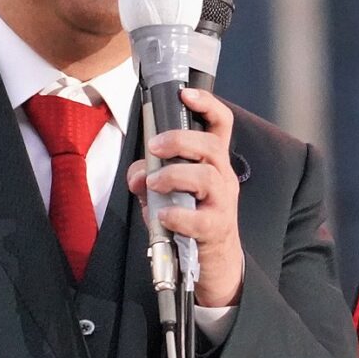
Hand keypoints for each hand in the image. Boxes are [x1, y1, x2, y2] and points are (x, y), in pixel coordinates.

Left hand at [127, 88, 242, 306]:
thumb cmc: (189, 217)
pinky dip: (178, 214)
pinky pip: (200, 218)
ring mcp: (223, 203)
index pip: (220, 124)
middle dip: (179, 140)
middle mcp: (223, 176)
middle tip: (154, 148)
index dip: (207, 104)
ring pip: (207, 177)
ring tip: (153, 183)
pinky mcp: (216, 229)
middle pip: (211, 146)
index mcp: (212, 161)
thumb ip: (148, 177)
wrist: (213, 262)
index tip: (185, 95)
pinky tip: (163, 215)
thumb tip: (136, 174)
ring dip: (174, 175)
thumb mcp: (166, 192)